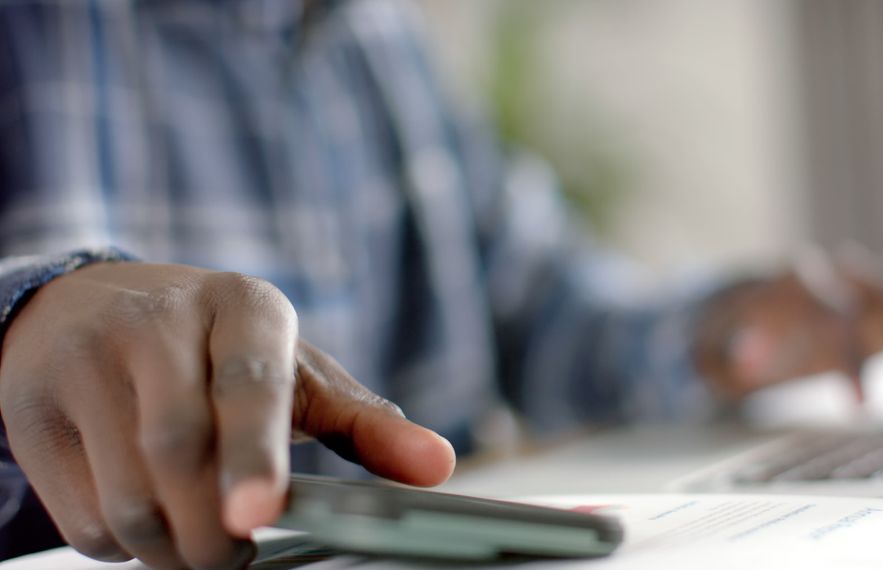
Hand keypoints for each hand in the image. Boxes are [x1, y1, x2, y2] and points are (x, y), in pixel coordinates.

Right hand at [0, 262, 454, 568]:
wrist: (95, 308)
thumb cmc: (219, 349)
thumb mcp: (298, 372)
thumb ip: (366, 423)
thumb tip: (438, 467)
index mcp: (243, 306)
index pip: (251, 381)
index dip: (256, 453)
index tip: (258, 514)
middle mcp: (158, 320)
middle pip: (180, 456)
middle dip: (215, 532)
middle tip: (234, 552)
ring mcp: (86, 359)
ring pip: (130, 500)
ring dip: (170, 548)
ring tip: (196, 539)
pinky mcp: (33, 407)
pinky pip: (81, 519)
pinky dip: (122, 546)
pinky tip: (145, 515)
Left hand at [693, 250, 882, 400]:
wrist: (770, 304)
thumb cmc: (748, 328)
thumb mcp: (724, 341)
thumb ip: (733, 350)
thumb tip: (746, 359)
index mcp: (800, 277)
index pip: (830, 310)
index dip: (848, 360)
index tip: (863, 407)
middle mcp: (844, 272)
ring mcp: (872, 280)